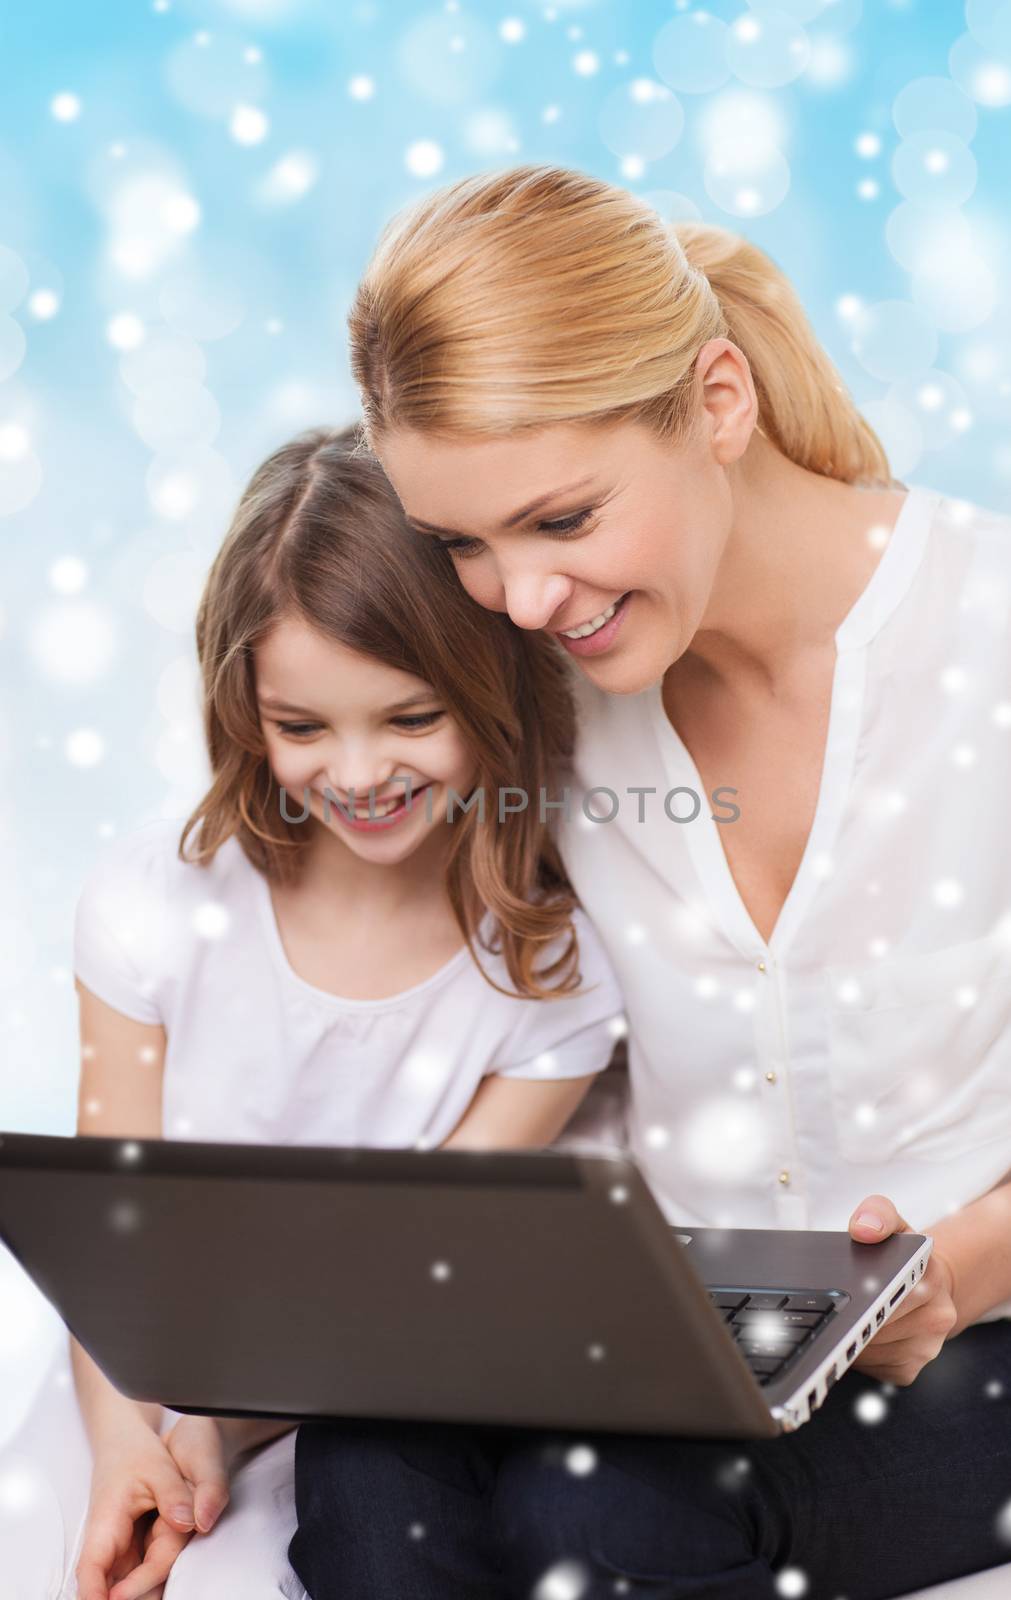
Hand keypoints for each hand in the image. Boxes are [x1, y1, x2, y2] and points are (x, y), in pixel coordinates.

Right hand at [75, 1423, 200, 1599]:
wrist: (123, 1443)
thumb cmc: (135, 1453)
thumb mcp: (160, 1467)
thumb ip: (174, 1496)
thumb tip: (189, 1522)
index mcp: (106, 1521)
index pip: (92, 1568)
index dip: (95, 1594)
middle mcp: (106, 1540)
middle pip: (112, 1584)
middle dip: (130, 1597)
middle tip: (160, 1599)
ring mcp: (116, 1547)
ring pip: (123, 1583)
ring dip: (139, 1592)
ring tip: (170, 1594)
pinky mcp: (127, 1548)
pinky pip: (134, 1574)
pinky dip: (146, 1584)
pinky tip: (164, 1592)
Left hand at [848, 1193, 957, 1384]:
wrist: (925, 1283)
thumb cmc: (901, 1255)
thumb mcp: (890, 1222)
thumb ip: (876, 1214)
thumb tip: (863, 1229)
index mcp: (931, 1275)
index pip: (890, 1292)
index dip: (863, 1296)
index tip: (845, 1296)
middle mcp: (938, 1315)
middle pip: (877, 1325)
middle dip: (850, 1317)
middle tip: (831, 1306)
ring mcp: (927, 1347)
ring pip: (872, 1351)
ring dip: (850, 1338)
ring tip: (842, 1318)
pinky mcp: (911, 1370)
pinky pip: (873, 1368)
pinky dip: (857, 1355)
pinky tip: (855, 1337)